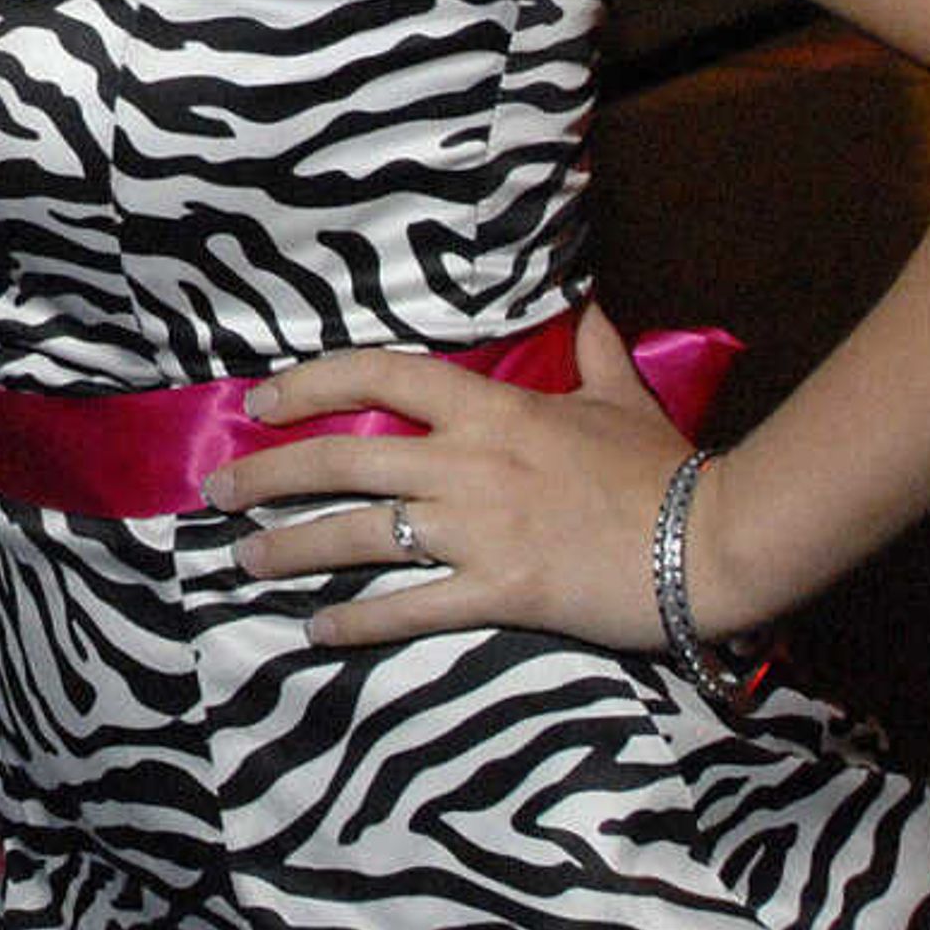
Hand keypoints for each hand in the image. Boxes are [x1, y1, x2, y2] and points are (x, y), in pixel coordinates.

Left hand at [202, 308, 687, 650]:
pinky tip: (316, 628)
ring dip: (289, 547)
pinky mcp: (499, 592)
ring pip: (358, 534)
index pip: (380, 376)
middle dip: (269, 473)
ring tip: (242, 558)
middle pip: (343, 459)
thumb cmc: (665, 470)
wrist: (713, 541)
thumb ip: (593, 348)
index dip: (311, 383)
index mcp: (493, 409)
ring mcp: (479, 530)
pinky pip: (408, 608)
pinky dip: (355, 620)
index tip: (262, 401)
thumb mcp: (623, 396)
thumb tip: (585, 301)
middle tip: (217, 490)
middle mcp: (469, 464)